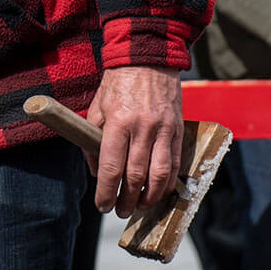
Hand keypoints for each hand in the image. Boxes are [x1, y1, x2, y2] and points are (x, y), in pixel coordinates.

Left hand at [84, 66, 183, 217]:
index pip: (112, 167)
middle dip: (127, 199)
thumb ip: (93, 140)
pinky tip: (159, 190)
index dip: (106, 191)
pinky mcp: (178, 129)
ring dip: (150, 196)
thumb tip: (97, 172)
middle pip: (135, 176)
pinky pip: (175, 163)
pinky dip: (168, 182)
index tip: (102, 205)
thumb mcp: (97, 108)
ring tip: (140, 205)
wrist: (148, 58)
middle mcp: (142, 128)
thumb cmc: (118, 84)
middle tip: (120, 211)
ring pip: (159, 174)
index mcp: (118, 122)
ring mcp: (163, 129)